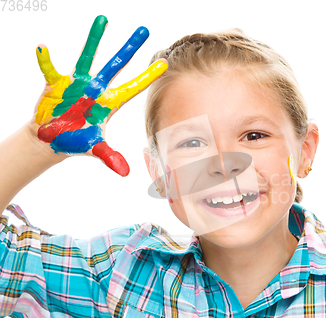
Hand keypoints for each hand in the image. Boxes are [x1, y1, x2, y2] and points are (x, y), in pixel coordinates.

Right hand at [30, 15, 167, 175]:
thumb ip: (109, 156)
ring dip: (95, 39)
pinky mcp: (56, 83)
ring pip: (88, 57)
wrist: (51, 138)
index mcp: (109, 104)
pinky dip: (45, 59)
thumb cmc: (76, 141)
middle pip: (116, 65)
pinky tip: (43, 48)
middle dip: (130, 48)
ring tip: (103, 20)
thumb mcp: (94, 147)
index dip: (148, 76)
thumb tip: (125, 172)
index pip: (133, 88)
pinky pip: (50, 69)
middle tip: (144, 29)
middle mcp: (96, 89)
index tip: (165, 63)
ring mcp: (78, 84)